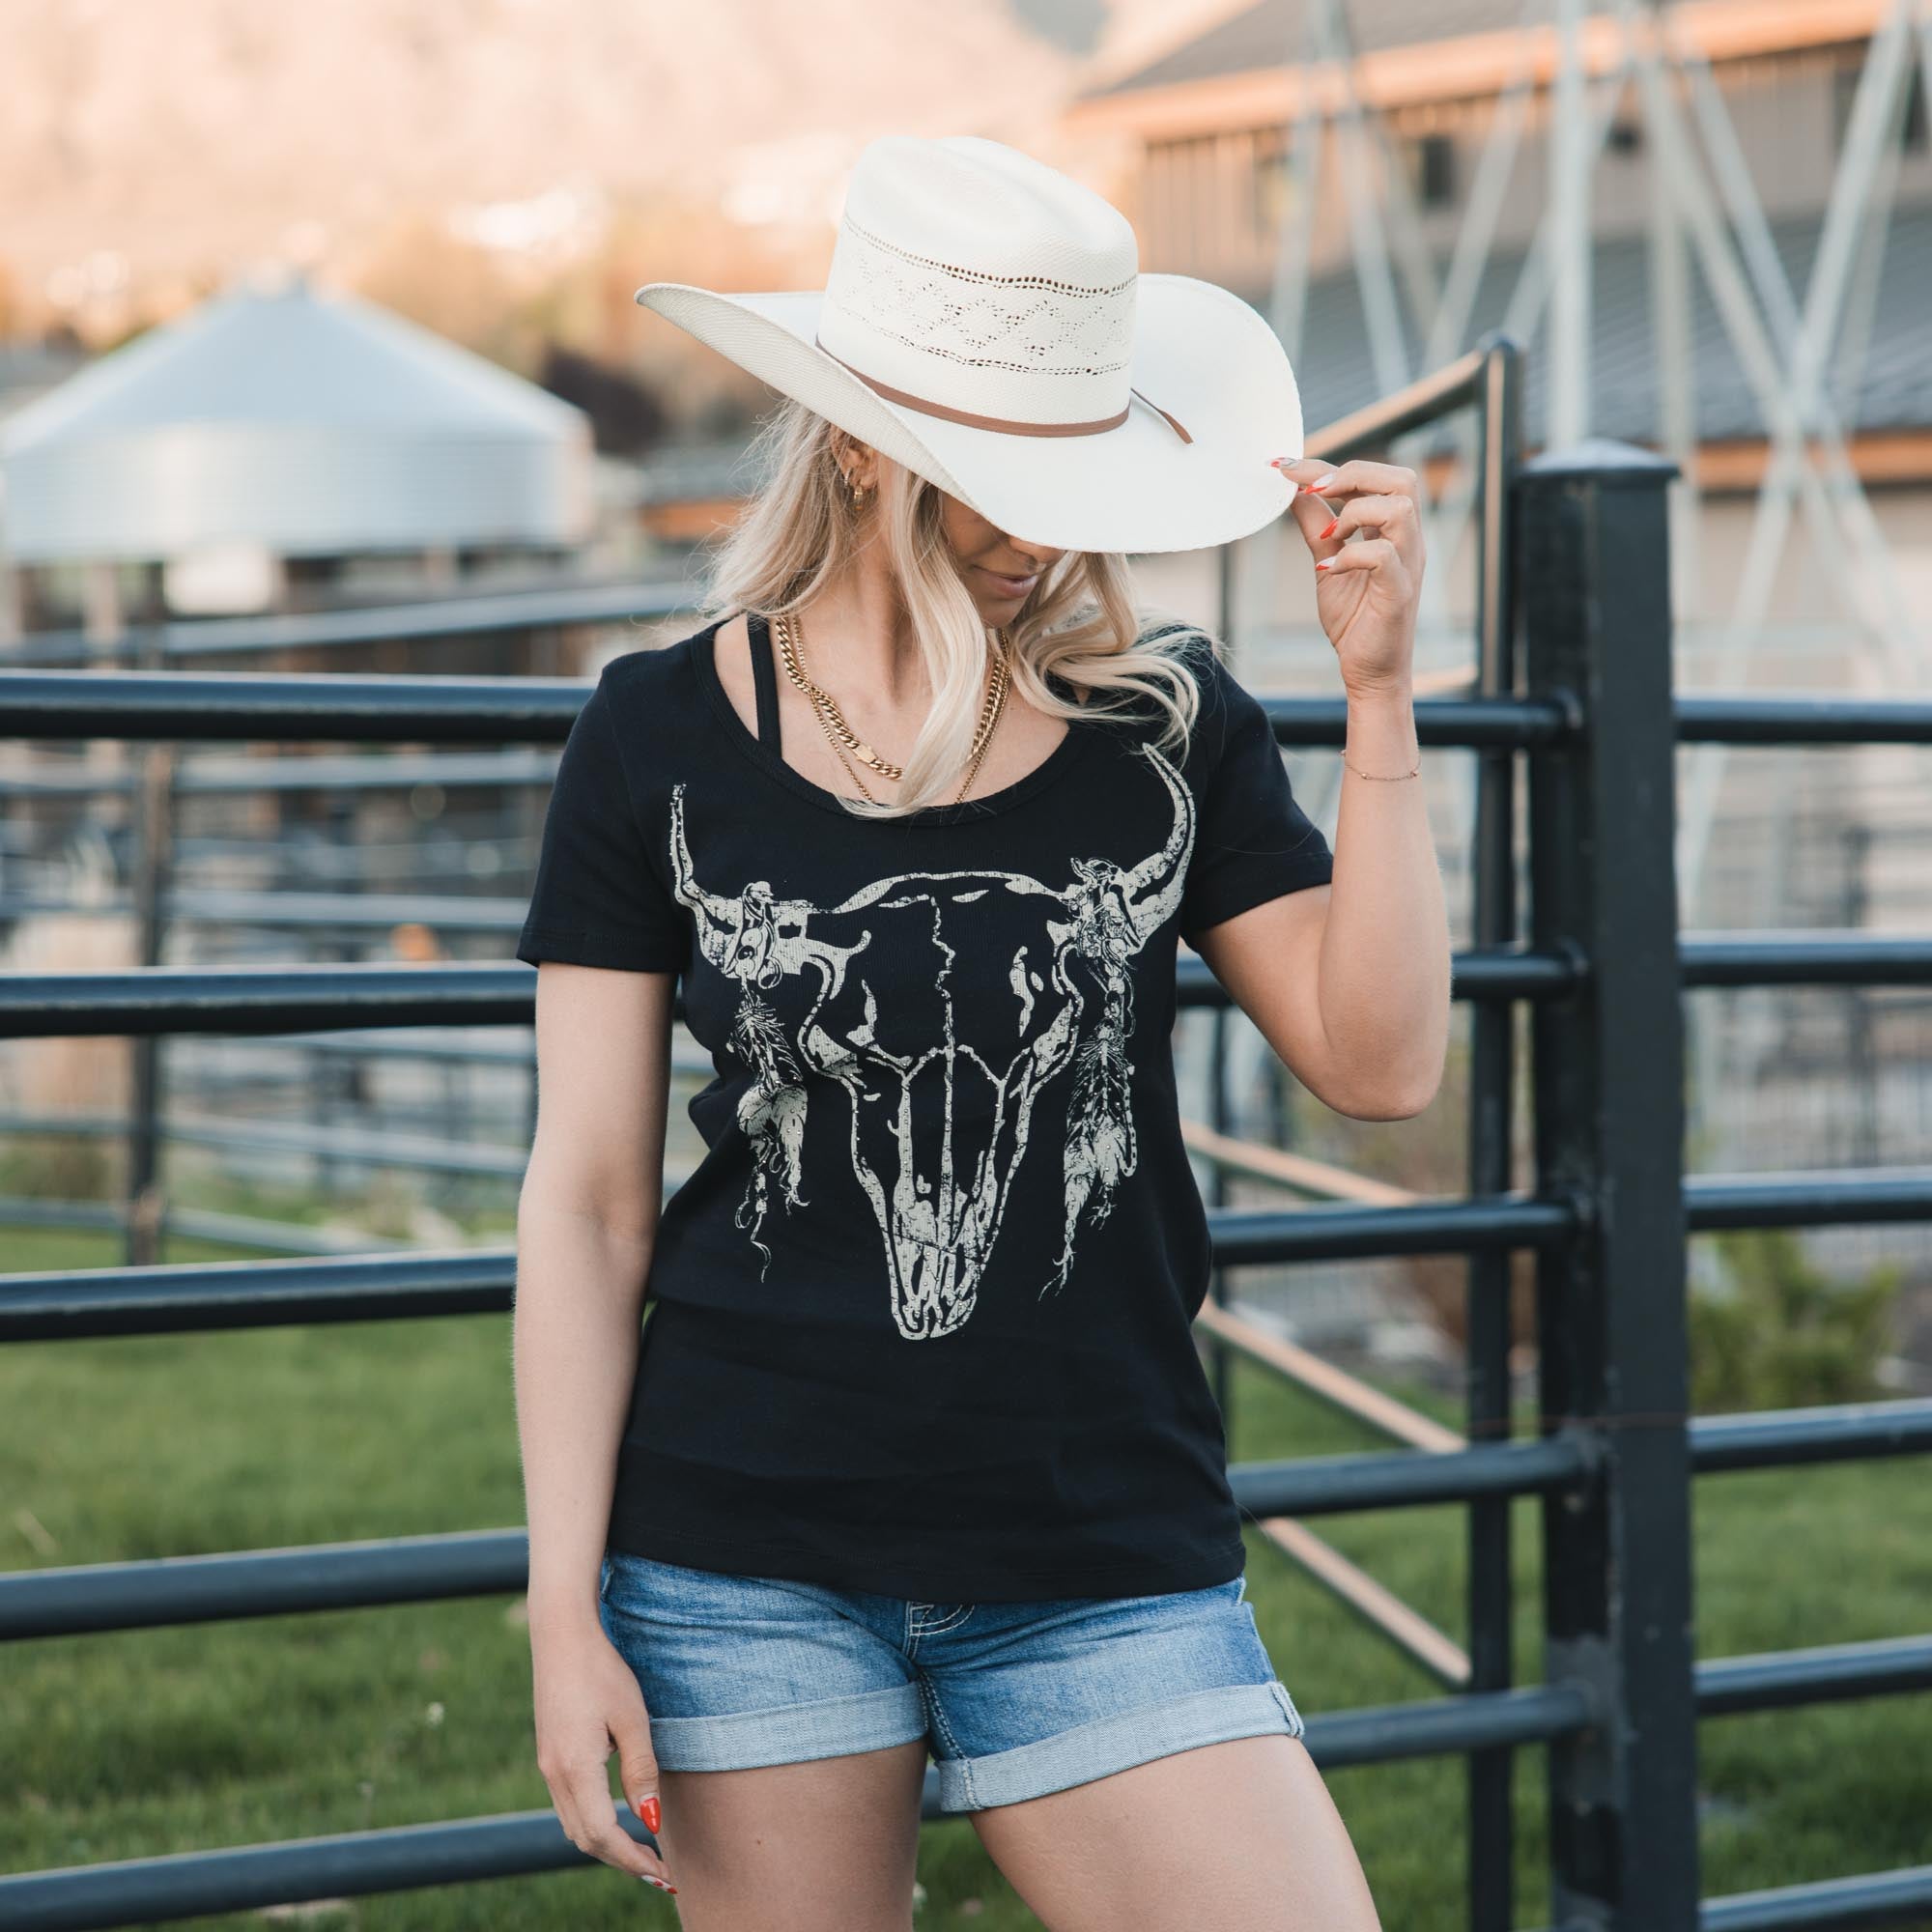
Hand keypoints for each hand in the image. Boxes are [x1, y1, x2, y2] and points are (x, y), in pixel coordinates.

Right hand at [532, 1621, 677, 1894]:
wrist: (560, 1636)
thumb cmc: (601, 1670)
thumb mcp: (631, 1718)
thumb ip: (641, 1770)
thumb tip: (650, 1819)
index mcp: (575, 1770)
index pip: (604, 1836)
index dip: (634, 1859)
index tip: (664, 1874)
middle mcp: (554, 1775)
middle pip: (586, 1839)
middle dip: (622, 1860)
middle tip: (660, 1871)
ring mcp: (547, 1767)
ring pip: (574, 1826)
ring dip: (606, 1845)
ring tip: (642, 1852)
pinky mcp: (549, 1755)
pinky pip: (569, 1806)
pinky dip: (593, 1824)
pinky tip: (616, 1819)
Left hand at [1273, 456, 1424, 697]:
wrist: (1368, 672)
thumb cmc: (1355, 620)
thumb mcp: (1326, 562)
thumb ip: (1316, 526)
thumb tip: (1295, 490)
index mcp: (1393, 531)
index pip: (1375, 478)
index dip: (1330, 465)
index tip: (1285, 466)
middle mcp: (1407, 543)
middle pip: (1403, 480)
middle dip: (1353, 474)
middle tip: (1314, 490)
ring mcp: (1408, 566)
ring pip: (1401, 508)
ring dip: (1356, 511)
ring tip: (1330, 535)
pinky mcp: (1399, 593)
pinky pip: (1384, 556)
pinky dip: (1351, 555)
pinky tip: (1327, 568)